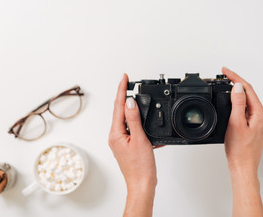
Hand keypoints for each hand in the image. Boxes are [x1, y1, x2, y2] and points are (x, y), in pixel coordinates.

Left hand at [109, 74, 157, 216]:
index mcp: (116, 133)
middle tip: (129, 83)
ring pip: (128, 120)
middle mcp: (116, 136)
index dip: (121, 89)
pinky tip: (146, 122)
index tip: (124, 77)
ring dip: (133, 109)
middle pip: (120, 111)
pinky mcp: (128, 145)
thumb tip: (130, 102)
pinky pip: (133, 129)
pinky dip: (140, 124)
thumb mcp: (139, 139)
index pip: (118, 106)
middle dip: (125, 96)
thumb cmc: (140, 167)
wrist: (142, 184)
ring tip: (137, 98)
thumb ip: (134, 119)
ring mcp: (121, 141)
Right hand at [222, 67, 262, 216]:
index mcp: (260, 114)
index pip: (247, 89)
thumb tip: (237, 87)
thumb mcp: (236, 124)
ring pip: (247, 101)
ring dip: (236, 93)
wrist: (243, 166)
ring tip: (225, 86)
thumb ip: (237, 104)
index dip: (235, 77)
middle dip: (236, 83)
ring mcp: (258, 121)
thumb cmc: (240, 150)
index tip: (225, 71)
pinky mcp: (254, 126)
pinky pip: (246, 109)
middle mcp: (262, 116)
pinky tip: (230, 103)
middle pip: (248, 93)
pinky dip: (237, 103)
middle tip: (224, 76)